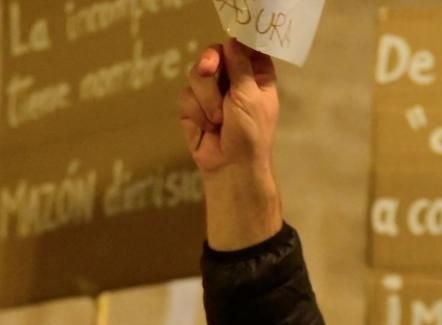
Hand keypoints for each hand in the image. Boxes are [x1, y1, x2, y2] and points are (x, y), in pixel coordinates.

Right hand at [178, 39, 283, 249]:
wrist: (231, 167)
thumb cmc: (251, 134)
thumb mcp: (250, 97)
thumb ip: (240, 67)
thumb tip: (232, 40)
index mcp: (256, 77)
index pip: (244, 48)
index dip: (234, 44)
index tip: (228, 46)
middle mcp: (234, 81)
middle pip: (214, 54)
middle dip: (209, 64)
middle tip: (209, 69)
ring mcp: (212, 93)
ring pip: (196, 74)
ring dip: (206, 97)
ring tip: (218, 119)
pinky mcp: (193, 107)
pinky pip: (185, 94)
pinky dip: (195, 111)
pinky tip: (208, 127)